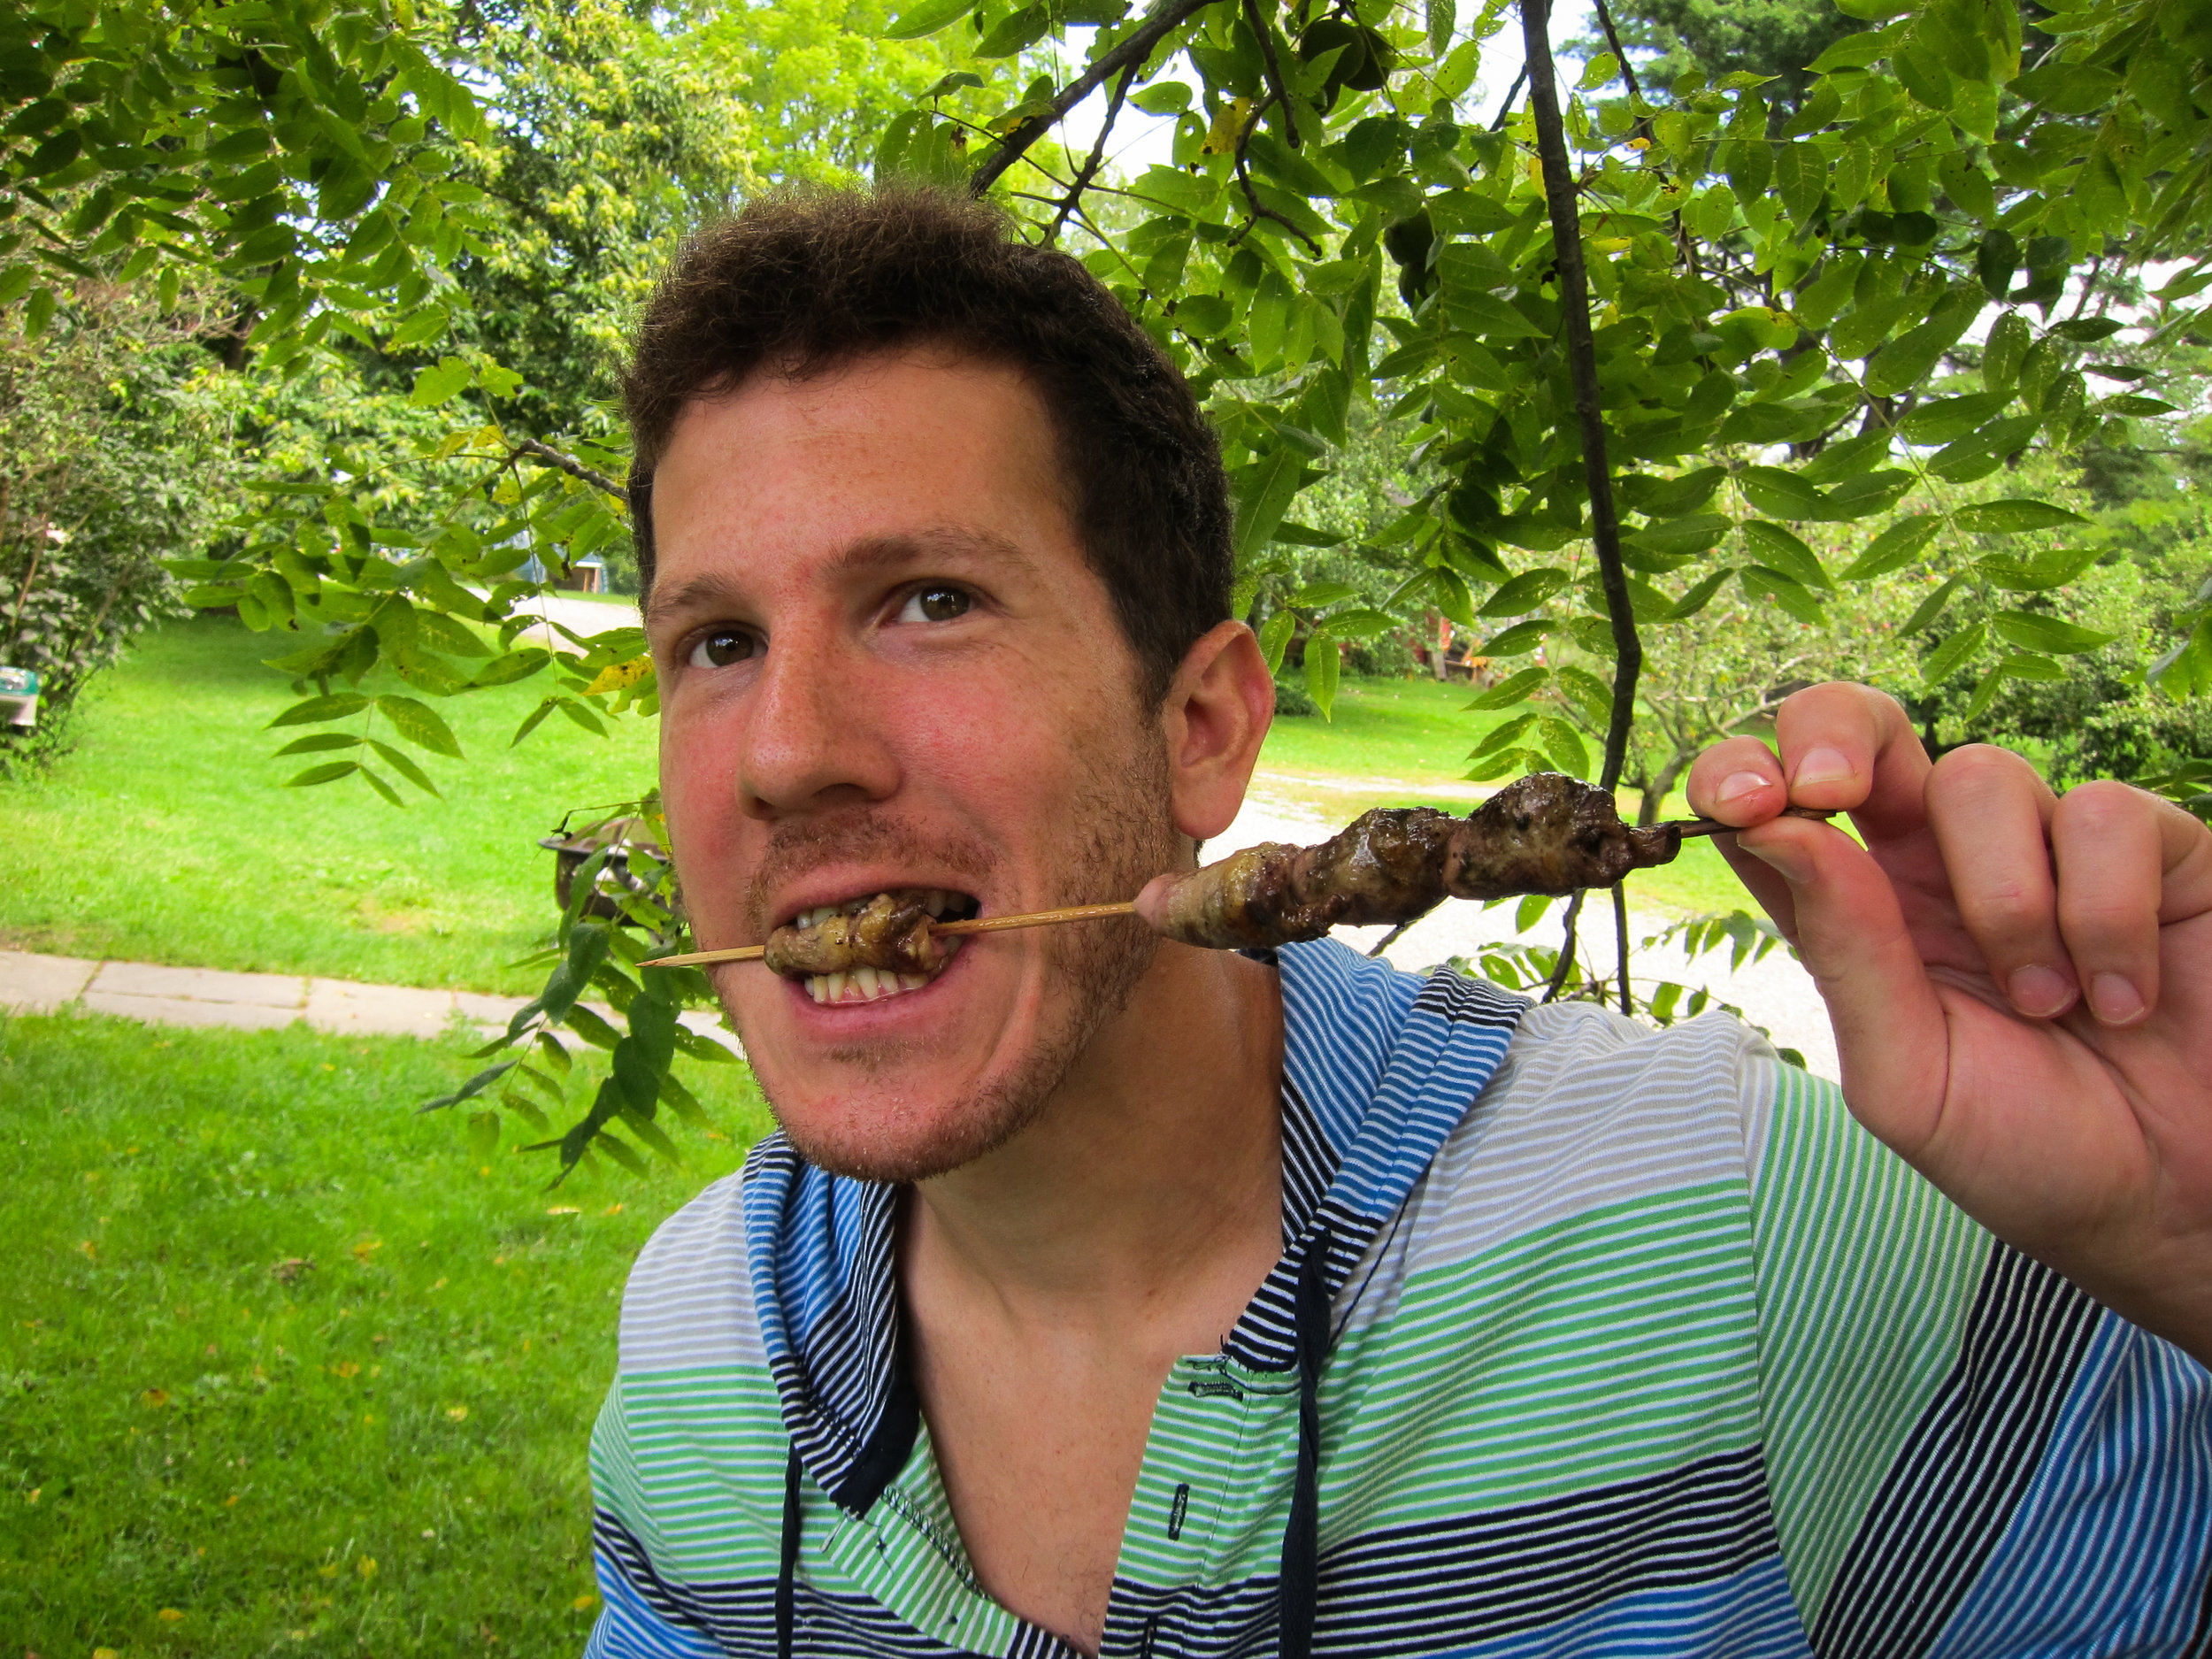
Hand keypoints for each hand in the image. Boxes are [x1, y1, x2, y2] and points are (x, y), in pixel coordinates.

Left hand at [1686, 682, 2211, 1364]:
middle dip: (1835, 732)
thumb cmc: (2030, 1153)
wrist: (2177, 1206)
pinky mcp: (2151, 851)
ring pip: (1981, 778)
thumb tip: (1773, 829)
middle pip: (1864, 731)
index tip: (1745, 804)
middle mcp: (1937, 867)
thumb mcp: (1906, 1077)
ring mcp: (2043, 849)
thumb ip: (1844, 953)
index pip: (1777, 809)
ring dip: (2005, 899)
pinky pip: (2105, 816)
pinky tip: (2124, 997)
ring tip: (2047, 1003)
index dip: (1744, 775)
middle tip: (1836, 792)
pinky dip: (2107, 915)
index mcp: (1859, 916)